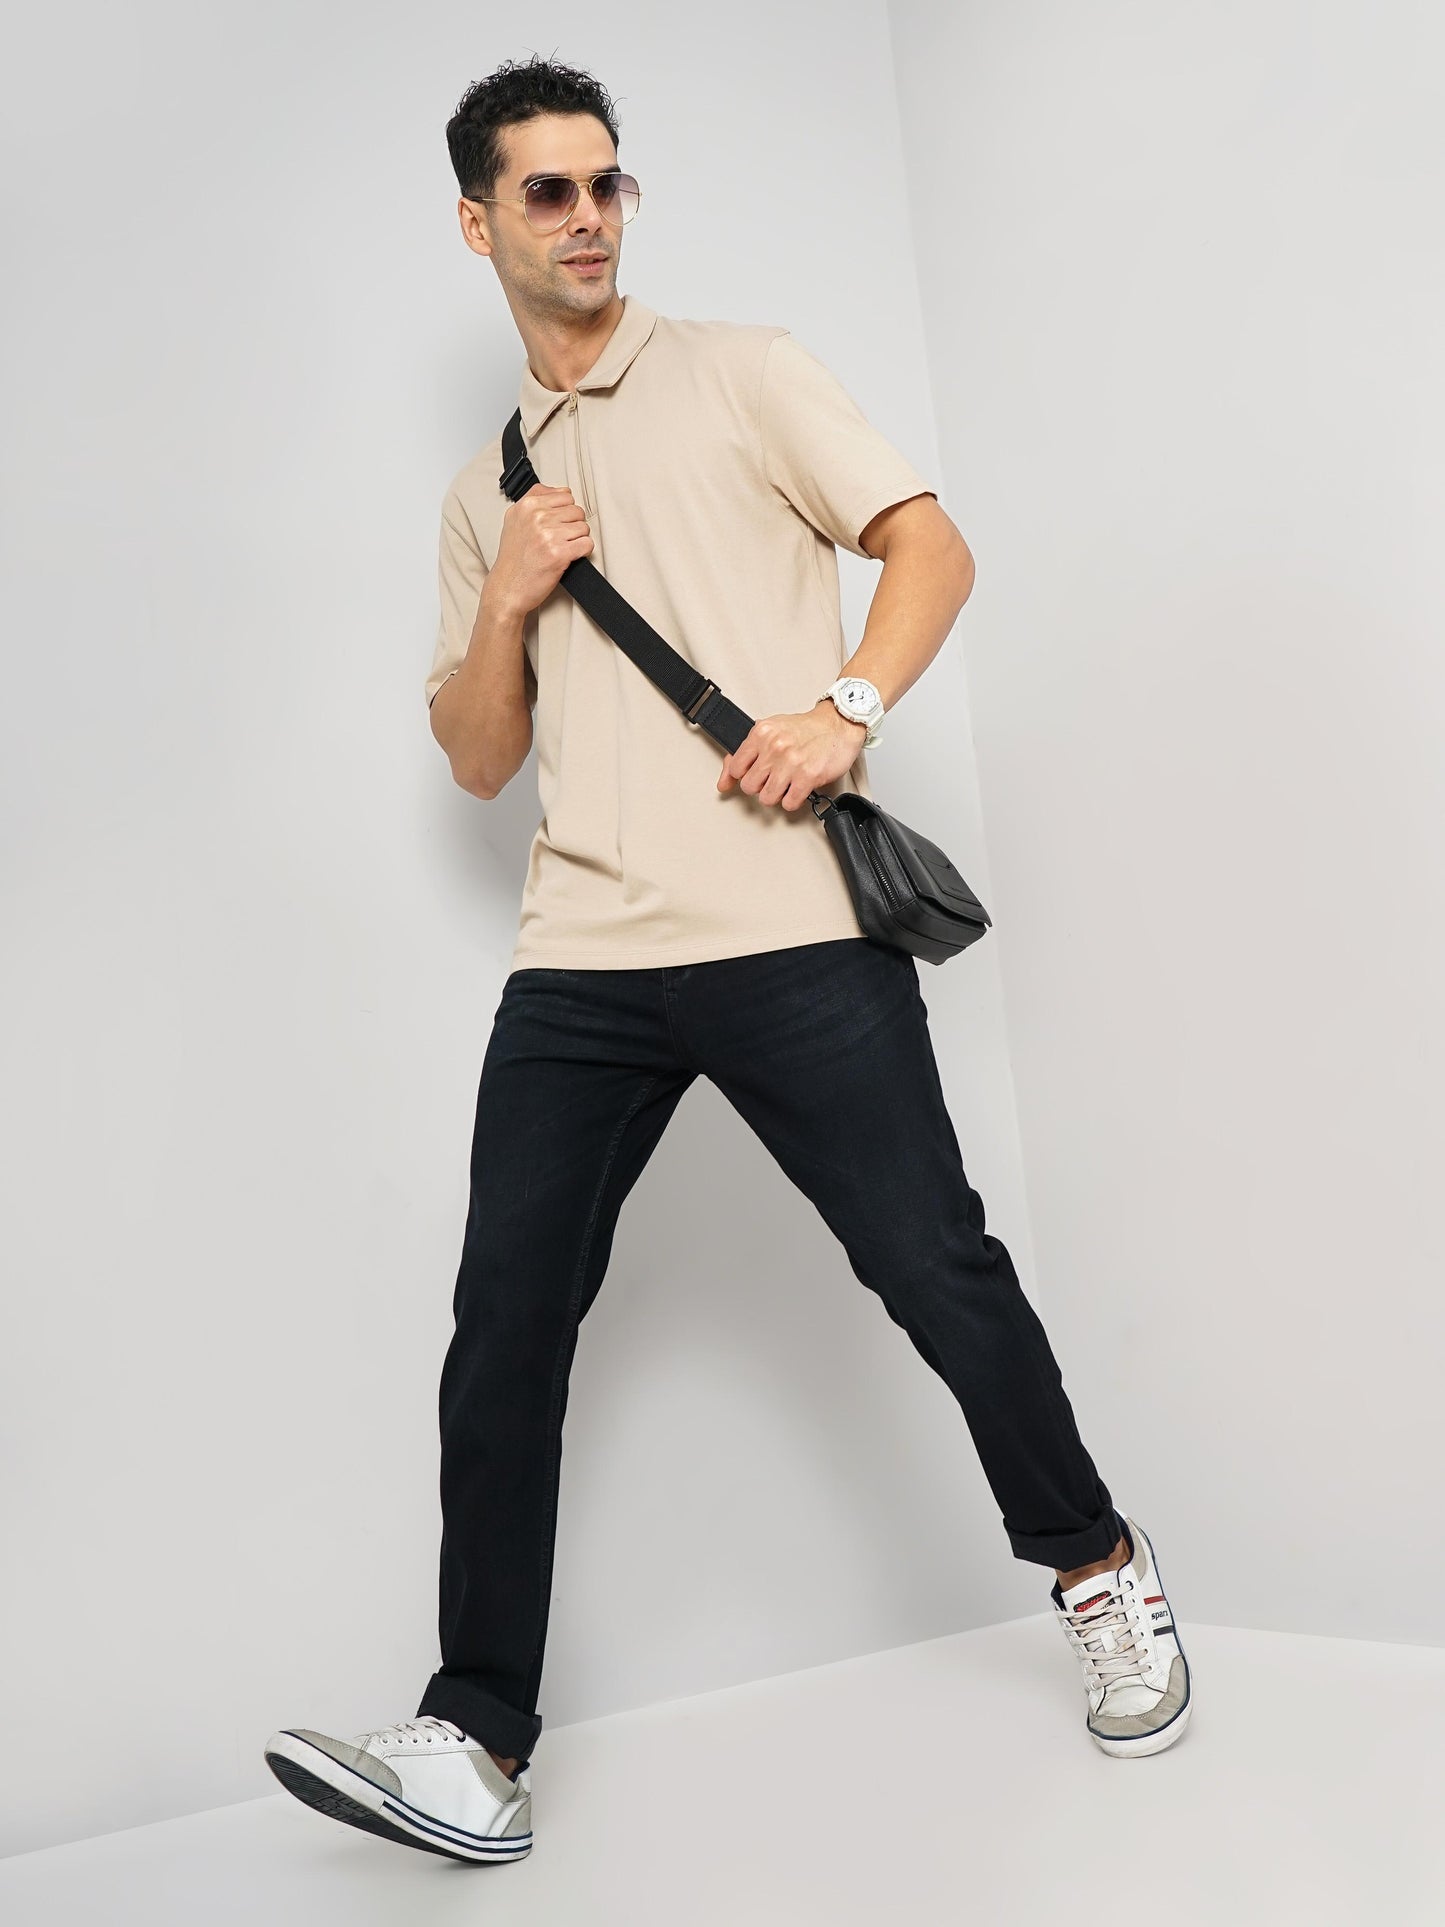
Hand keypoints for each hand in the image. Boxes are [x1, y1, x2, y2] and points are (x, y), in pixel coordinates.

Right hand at [490, 485, 593, 618]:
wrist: (507, 588)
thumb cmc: (513, 559)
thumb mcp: (514, 520)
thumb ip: (534, 499)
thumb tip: (557, 490)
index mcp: (527, 506)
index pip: (565, 495)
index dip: (566, 512)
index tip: (559, 523)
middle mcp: (537, 517)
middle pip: (577, 511)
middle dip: (573, 526)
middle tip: (561, 539)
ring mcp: (548, 535)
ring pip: (584, 527)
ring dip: (578, 540)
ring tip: (563, 548)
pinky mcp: (559, 553)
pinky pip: (587, 544)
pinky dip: (583, 552)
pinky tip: (570, 556)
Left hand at [716, 700, 866, 810]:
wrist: (839, 724)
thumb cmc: (806, 729)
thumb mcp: (770, 731)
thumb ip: (746, 754)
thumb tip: (724, 781)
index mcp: (761, 734)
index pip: (735, 768)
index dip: (744, 775)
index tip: (753, 774)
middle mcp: (774, 747)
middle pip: (750, 786)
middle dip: (761, 786)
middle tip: (773, 779)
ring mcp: (791, 763)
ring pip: (767, 798)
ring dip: (777, 795)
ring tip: (786, 784)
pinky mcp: (808, 776)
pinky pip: (788, 803)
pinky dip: (793, 800)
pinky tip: (797, 789)